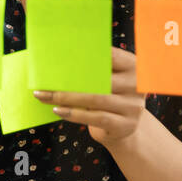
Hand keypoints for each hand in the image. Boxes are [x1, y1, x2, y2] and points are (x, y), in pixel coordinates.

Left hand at [33, 46, 147, 148]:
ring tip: (45, 96)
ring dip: (66, 98)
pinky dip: (74, 114)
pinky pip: (96, 118)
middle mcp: (136, 85)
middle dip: (70, 80)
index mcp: (133, 66)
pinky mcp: (125, 125)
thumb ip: (93, 70)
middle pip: (100, 79)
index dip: (88, 54)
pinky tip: (58, 110)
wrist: (122, 127)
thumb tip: (60, 60)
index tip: (64, 52)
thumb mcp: (107, 81)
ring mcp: (133, 106)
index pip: (110, 56)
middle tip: (45, 80)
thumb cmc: (107, 97)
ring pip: (95, 99)